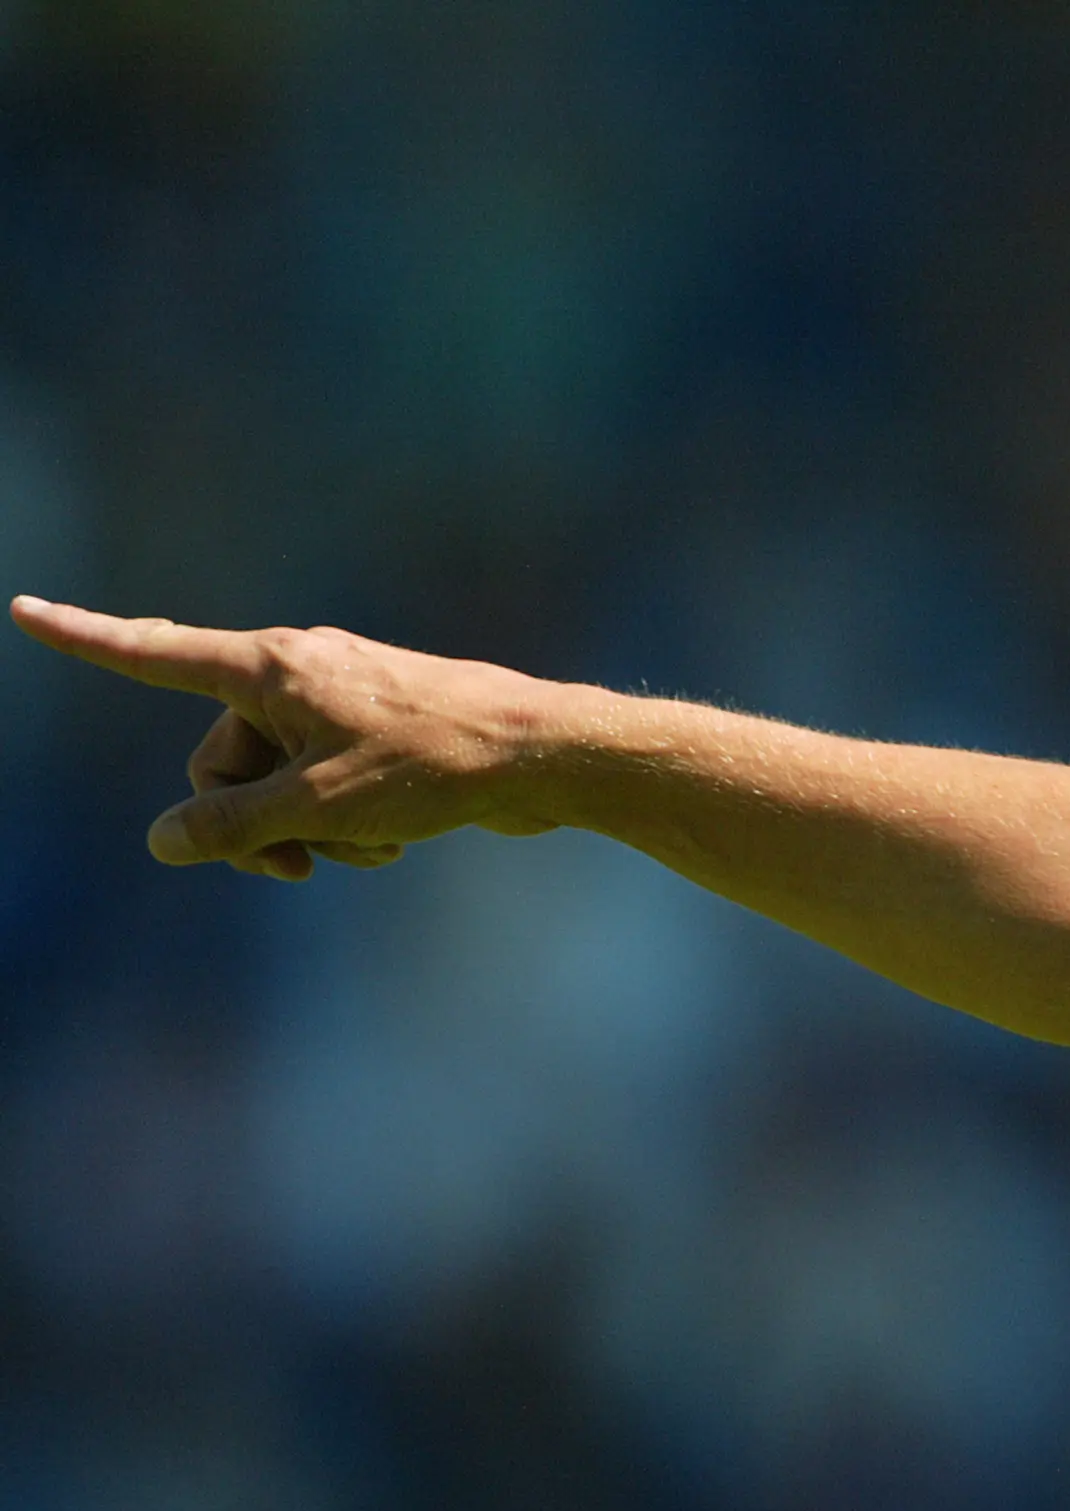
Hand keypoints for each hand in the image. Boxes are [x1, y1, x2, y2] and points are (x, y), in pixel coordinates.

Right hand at [12, 597, 562, 879]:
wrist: (542, 757)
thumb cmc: (433, 766)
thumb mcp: (315, 809)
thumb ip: (230, 826)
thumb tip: (164, 842)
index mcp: (270, 669)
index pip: (154, 652)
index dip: (85, 638)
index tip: (24, 610)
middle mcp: (298, 673)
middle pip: (220, 760)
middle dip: (247, 821)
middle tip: (294, 865)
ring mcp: (341, 703)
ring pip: (280, 786)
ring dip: (308, 833)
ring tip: (369, 850)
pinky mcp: (379, 735)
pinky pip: (329, 791)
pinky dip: (349, 826)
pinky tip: (396, 845)